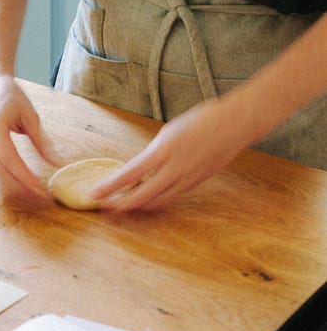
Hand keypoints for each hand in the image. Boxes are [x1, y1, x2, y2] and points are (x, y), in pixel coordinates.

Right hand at [0, 72, 59, 199]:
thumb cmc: (12, 97)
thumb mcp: (31, 115)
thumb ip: (42, 141)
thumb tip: (57, 163)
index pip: (8, 158)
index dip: (23, 175)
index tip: (39, 188)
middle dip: (19, 188)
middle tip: (39, 198)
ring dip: (11, 189)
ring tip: (31, 198)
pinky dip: (2, 182)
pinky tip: (17, 190)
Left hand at [90, 98, 252, 210]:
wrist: (236, 123)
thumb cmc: (202, 120)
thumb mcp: (169, 132)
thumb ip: (154, 153)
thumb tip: (140, 169)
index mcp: (163, 150)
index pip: (129, 175)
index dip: (109, 188)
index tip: (94, 195)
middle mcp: (174, 169)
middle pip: (141, 197)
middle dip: (120, 206)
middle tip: (104, 211)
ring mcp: (187, 179)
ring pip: (157, 202)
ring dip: (137, 208)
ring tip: (121, 210)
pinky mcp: (197, 183)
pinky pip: (171, 198)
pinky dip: (155, 203)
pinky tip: (146, 203)